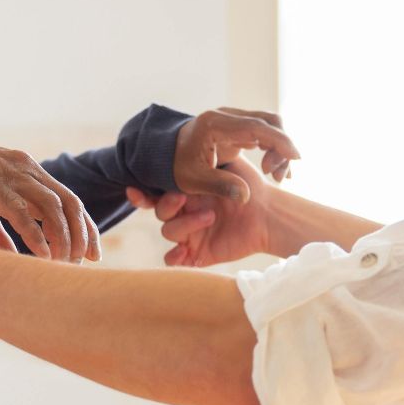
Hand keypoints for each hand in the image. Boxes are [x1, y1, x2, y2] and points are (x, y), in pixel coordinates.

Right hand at [0, 141, 99, 261]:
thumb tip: (19, 266)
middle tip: (84, 262)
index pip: (70, 200)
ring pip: (52, 206)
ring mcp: (10, 175)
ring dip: (62, 237)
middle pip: (69, 202)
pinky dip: (35, 235)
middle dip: (81, 234)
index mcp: (32, 175)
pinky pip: (21, 211)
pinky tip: (41, 255)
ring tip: (63, 263)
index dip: (86, 228)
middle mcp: (27, 171)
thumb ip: (6, 237)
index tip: (95, 255)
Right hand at [127, 157, 274, 267]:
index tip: (134, 189)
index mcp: (187, 192)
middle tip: (182, 196)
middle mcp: (185, 213)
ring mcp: (190, 234)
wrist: (269, 215)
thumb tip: (189, 144)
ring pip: (167, 232)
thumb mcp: (228, 166)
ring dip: (184, 224)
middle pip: (159, 212)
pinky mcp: (197, 254)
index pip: (157, 194)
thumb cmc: (251, 189)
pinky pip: (172, 260)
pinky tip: (183, 253)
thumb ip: (207, 158)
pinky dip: (173, 259)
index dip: (142, 195)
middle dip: (167, 204)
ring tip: (210, 217)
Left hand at [173, 108, 298, 201]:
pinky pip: (264, 132)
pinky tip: (275, 169)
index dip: (279, 141)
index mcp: (215, 125)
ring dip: (279, 148)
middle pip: (268, 121)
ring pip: (269, 125)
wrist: (166, 153)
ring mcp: (233, 119)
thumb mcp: (193, 180)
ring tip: (277, 176)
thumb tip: (246, 196)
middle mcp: (226, 116)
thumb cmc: (177, 166)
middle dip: (282, 146)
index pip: (255, 127)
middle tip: (281, 176)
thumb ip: (220, 186)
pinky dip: (274, 148)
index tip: (295, 157)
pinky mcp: (238, 127)